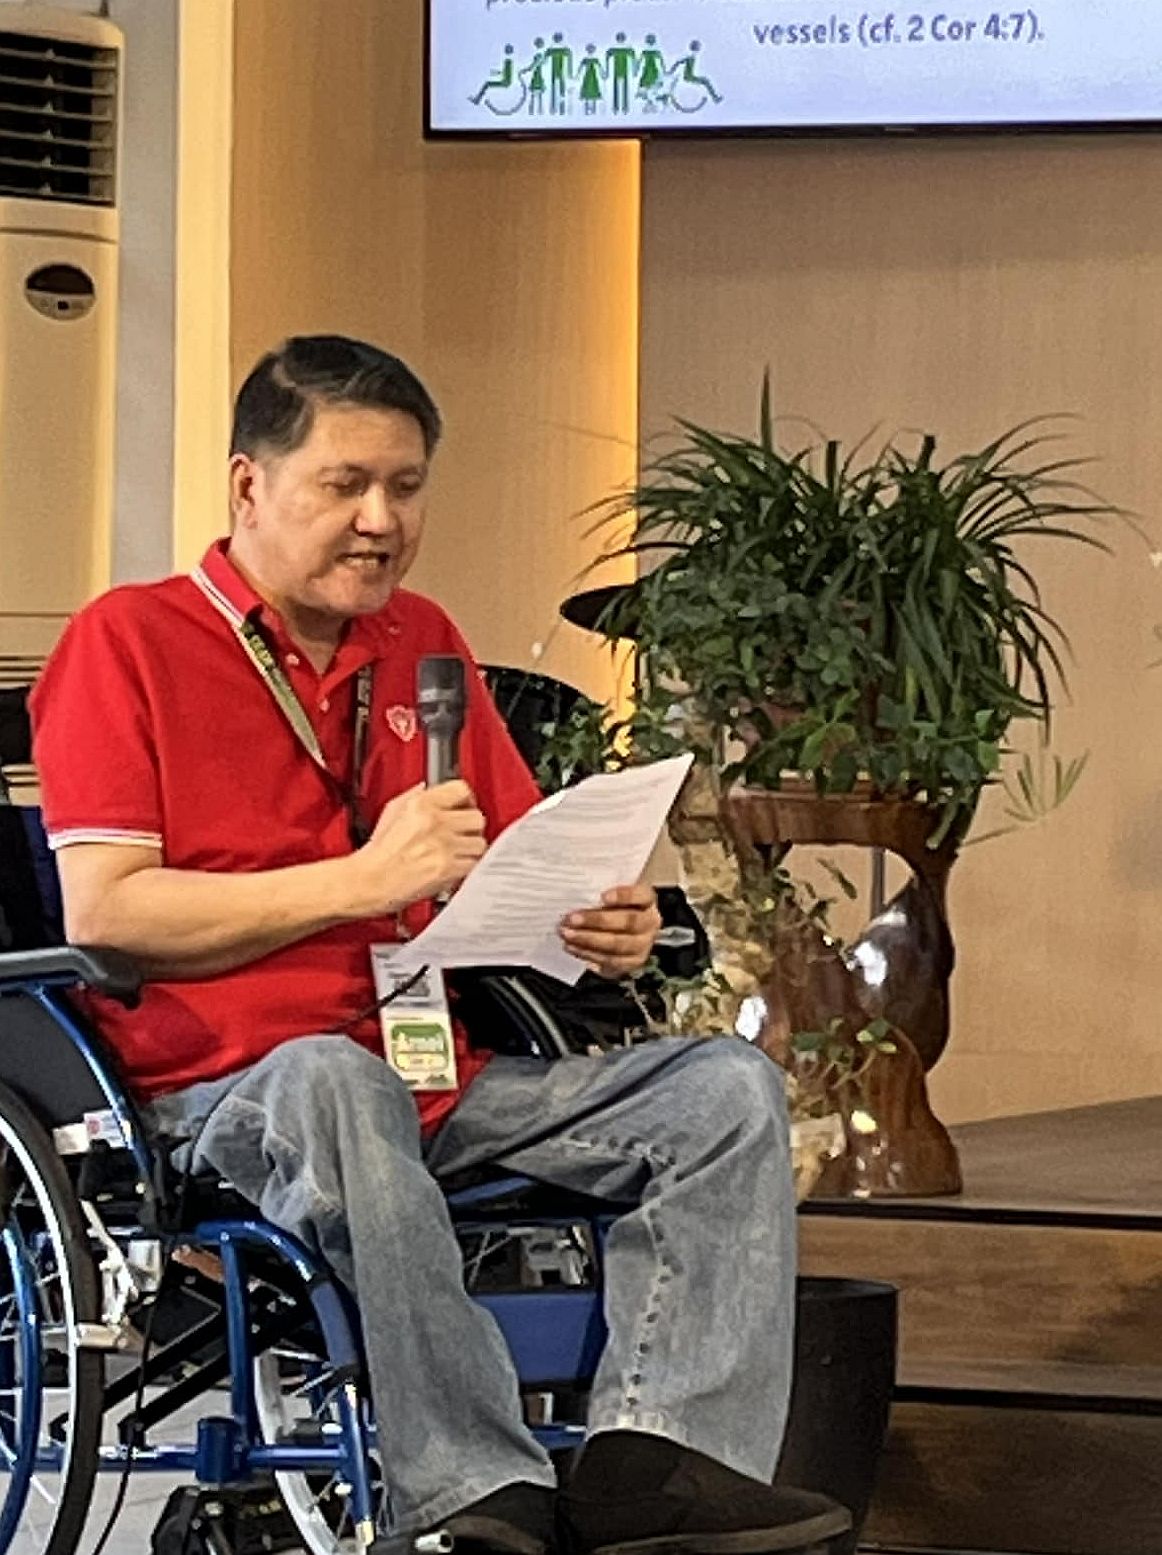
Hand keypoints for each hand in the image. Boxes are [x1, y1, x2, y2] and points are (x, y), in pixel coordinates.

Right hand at [353, 781, 486, 913]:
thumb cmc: (377, 853)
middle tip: (462, 834)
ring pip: (480, 843)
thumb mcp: (391, 812)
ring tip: (457, 853)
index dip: (465, 800)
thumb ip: (413, 795)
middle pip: (477, 817)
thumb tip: (428, 787)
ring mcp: (443, 846)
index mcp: (421, 804)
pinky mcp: (448, 868)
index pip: (462, 789)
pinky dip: (466, 867)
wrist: (370, 881)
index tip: (463, 807)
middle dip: (471, 827)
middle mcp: (435, 822)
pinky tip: (453, 867)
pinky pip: (474, 864)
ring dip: (471, 849)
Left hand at [559, 883, 660, 977]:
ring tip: (567, 934)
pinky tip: (572, 947)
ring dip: (589, 940)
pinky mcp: (631, 963)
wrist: (627, 930)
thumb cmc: (615, 906)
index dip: (623, 896)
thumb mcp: (612, 895)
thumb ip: (599, 895)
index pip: (641, 895)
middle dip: (598, 921)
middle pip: (628, 923)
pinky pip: (611, 962)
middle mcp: (650, 924)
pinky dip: (589, 955)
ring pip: (619, 945)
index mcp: (648, 901)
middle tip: (572, 919)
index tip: (602, 896)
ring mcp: (643, 946)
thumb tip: (574, 898)